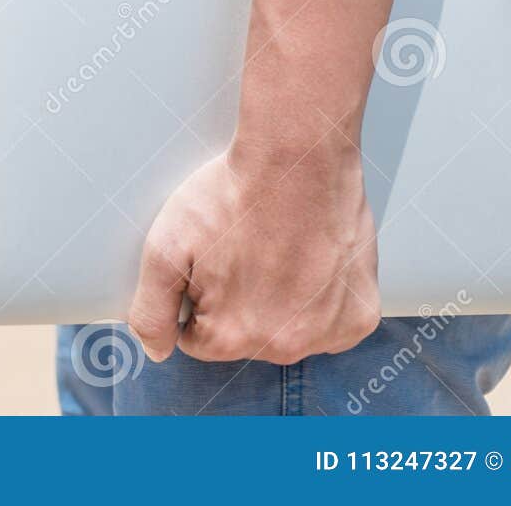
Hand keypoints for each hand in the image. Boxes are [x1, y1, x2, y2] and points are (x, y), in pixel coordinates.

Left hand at [126, 135, 380, 364]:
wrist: (298, 157)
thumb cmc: (230, 196)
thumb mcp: (163, 247)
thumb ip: (149, 311)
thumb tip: (156, 353)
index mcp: (228, 337)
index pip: (197, 337)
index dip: (197, 295)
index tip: (211, 260)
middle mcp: (281, 348)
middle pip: (245, 336)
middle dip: (239, 301)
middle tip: (245, 249)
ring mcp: (326, 334)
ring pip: (290, 331)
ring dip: (283, 303)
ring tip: (279, 250)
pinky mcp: (361, 315)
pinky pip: (332, 323)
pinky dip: (323, 299)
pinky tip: (313, 260)